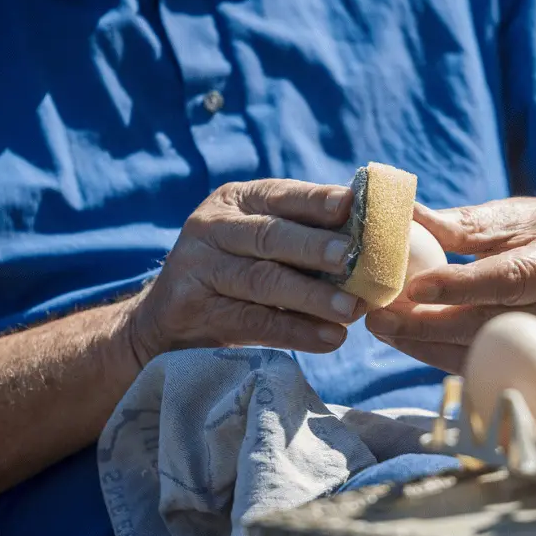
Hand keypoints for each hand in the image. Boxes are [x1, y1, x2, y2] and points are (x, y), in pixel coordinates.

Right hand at [127, 179, 363, 365]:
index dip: (316, 200)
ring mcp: (198, 269)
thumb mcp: (256, 243)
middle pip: (270, 236)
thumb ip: (301, 235)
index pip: (280, 196)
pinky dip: (296, 332)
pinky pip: (254, 322)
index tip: (349, 204)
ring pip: (263, 281)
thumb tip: (373, 239)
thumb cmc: (232, 275)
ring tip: (351, 309)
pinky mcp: (195, 310)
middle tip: (353, 258)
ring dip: (312, 296)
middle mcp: (212, 228)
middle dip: (315, 247)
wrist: (162, 322)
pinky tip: (330, 339)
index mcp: (235, 202)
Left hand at [365, 198, 535, 372]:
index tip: (413, 286)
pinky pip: (474, 364)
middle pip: (484, 326)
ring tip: (380, 326)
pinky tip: (404, 337)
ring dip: (421, 344)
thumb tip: (402, 216)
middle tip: (378, 315)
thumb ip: (460, 224)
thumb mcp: (512, 216)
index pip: (505, 281)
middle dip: (425, 325)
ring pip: (474, 354)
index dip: (459, 287)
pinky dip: (434, 352)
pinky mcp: (527, 366)